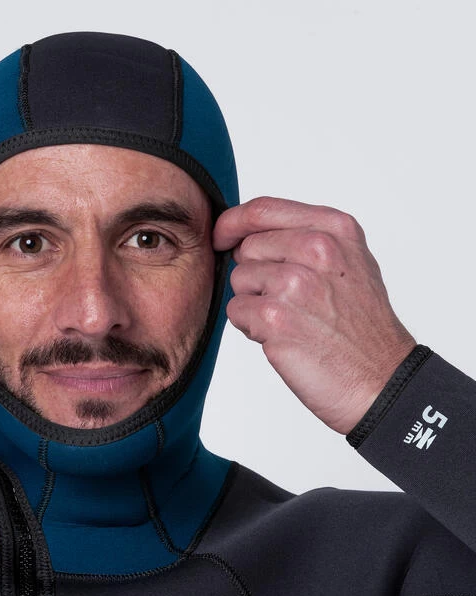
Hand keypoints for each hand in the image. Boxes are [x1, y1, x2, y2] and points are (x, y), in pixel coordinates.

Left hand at [213, 197, 416, 434]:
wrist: (380, 379)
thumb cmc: (361, 329)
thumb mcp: (349, 263)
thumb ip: (304, 239)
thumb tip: (247, 233)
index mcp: (335, 229)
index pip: (263, 209)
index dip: (233, 223)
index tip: (222, 236)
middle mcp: (317, 249)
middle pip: (246, 247)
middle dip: (255, 274)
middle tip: (290, 301)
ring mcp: (295, 283)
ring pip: (239, 280)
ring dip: (254, 303)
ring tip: (292, 320)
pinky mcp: (275, 317)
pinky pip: (236, 310)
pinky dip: (251, 327)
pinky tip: (284, 337)